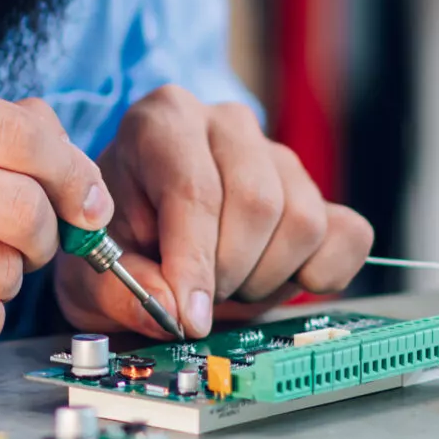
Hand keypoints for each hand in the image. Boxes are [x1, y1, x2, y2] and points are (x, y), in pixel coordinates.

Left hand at [57, 84, 371, 340]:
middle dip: (229, 271)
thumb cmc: (116, 242)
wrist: (147, 234)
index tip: (189, 316)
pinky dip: (318, 274)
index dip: (194, 260)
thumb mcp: (90, 271)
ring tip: (227, 284)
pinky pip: (348, 234)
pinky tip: (276, 279)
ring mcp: (280, 154)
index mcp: (163, 121)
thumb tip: (171, 308)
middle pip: (257, 202)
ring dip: (265, 277)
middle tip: (200, 298)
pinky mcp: (320, 191)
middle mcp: (227, 124)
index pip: (194, 189)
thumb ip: (119, 290)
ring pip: (303, 221)